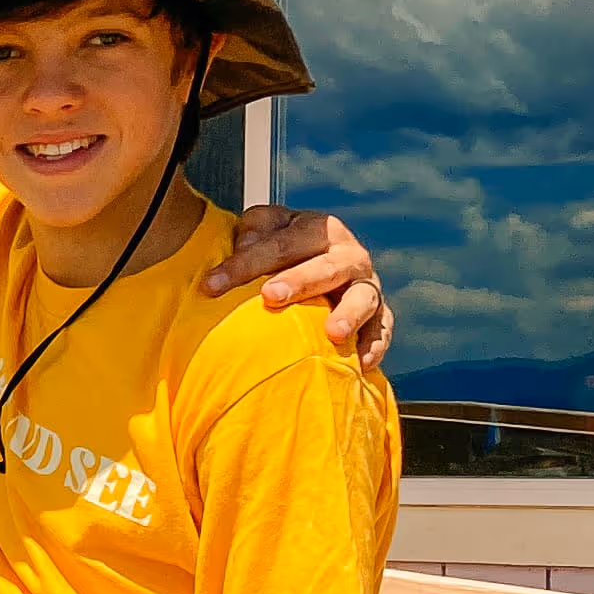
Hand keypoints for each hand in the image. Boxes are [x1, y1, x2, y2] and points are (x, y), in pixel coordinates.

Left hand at [204, 204, 389, 372]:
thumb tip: (244, 245)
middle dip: (298, 281)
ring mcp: (366, 285)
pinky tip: (361, 364)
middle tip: (270, 296)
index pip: (280, 244)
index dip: (245, 263)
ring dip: (349, 314)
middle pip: (325, 267)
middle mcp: (348, 255)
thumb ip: (253, 232)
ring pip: (362, 298)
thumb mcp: (266, 231)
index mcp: (318, 230)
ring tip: (334, 333)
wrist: (322, 261)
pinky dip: (375, 345)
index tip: (210, 286)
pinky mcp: (379, 313)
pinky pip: (383, 329)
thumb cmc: (283, 251)